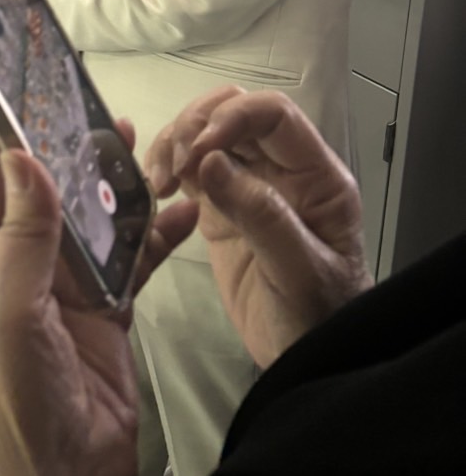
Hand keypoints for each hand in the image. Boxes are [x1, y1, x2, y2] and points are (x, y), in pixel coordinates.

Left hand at [0, 110, 197, 475]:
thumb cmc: (12, 416)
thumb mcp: (13, 318)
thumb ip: (22, 239)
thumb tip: (24, 163)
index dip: (5, 125)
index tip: (20, 77)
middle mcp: (19, 263)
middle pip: (46, 184)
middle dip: (70, 144)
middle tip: (97, 105)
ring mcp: (65, 285)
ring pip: (92, 213)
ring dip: (116, 181)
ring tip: (144, 145)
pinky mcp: (106, 309)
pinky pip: (132, 256)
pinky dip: (156, 231)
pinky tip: (180, 210)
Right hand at [146, 87, 370, 368]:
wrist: (308, 364)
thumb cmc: (318, 320)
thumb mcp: (299, 272)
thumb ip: (261, 215)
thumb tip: (210, 160)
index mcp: (316, 176)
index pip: (274, 114)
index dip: (233, 117)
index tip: (198, 152)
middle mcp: (282, 170)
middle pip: (234, 111)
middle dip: (196, 124)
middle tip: (174, 166)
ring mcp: (249, 186)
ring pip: (207, 132)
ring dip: (176, 142)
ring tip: (160, 180)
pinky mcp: (220, 208)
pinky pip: (190, 168)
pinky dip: (166, 166)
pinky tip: (156, 188)